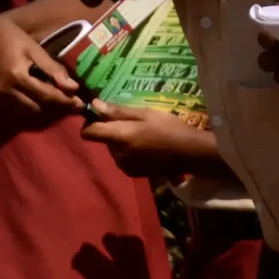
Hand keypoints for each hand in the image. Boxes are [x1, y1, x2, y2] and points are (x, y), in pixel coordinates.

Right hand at [0, 11, 84, 115]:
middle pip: (37, 108)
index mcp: (17, 76)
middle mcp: (6, 90)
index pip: (46, 95)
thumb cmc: (15, 39)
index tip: (79, 103)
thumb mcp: (36, 50)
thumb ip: (53, 69)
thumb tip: (73, 87)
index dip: (65, 101)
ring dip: (43, 109)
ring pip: (26, 113)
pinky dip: (29, 108)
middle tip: (71, 102)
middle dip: (55, 107)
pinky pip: (16, 111)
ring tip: (57, 101)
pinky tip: (40, 100)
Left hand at [82, 99, 214, 178]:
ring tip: (144, 136)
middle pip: (104, 139)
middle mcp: (117, 154)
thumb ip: (118, 111)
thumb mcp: (146, 113)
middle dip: (113, 130)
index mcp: (119, 137)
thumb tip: (95, 105)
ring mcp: (124, 166)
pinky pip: (123, 159)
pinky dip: (130, 152)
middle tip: (135, 123)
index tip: (103, 115)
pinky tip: (147, 148)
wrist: (190, 154)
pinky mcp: (132, 173)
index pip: (88, 132)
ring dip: (122, 142)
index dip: (91, 122)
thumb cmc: (169, 128)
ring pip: (114, 149)